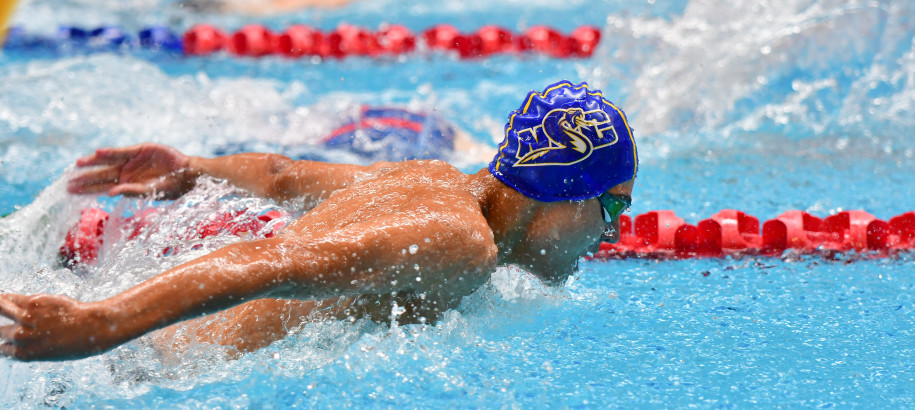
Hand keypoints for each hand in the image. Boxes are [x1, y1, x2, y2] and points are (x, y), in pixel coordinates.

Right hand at [0, 294, 116, 360]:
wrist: (92, 329)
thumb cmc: (75, 341)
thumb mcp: (49, 352)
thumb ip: (32, 346)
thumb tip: (20, 340)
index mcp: (23, 354)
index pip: (1, 348)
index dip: (3, 341)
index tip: (5, 336)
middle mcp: (20, 337)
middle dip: (1, 327)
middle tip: (5, 325)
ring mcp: (25, 319)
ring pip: (0, 309)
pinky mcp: (33, 303)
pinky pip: (11, 298)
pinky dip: (5, 297)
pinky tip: (3, 296)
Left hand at [67, 143, 195, 198]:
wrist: (186, 173)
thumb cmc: (171, 187)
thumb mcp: (151, 192)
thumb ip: (132, 191)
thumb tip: (111, 194)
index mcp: (126, 184)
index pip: (101, 187)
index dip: (86, 188)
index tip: (70, 190)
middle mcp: (126, 172)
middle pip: (101, 175)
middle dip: (84, 178)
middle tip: (68, 182)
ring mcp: (131, 161)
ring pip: (107, 162)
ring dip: (93, 163)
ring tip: (77, 164)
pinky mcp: (139, 150)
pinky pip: (122, 152)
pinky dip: (110, 152)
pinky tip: (98, 153)